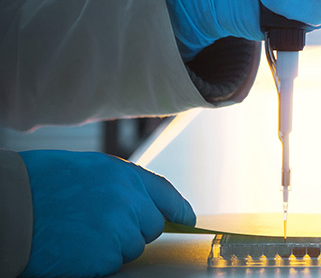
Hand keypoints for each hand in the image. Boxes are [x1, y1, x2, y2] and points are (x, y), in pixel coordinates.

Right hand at [19, 150, 195, 276]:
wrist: (10, 207)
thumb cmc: (40, 185)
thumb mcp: (88, 170)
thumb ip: (119, 185)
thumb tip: (141, 203)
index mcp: (123, 175)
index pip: (164, 194)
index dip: (178, 208)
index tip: (187, 219)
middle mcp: (128, 201)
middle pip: (151, 227)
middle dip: (132, 230)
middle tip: (98, 226)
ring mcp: (118, 230)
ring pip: (131, 248)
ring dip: (112, 247)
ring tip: (80, 234)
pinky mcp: (104, 257)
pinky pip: (112, 265)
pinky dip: (96, 262)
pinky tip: (74, 248)